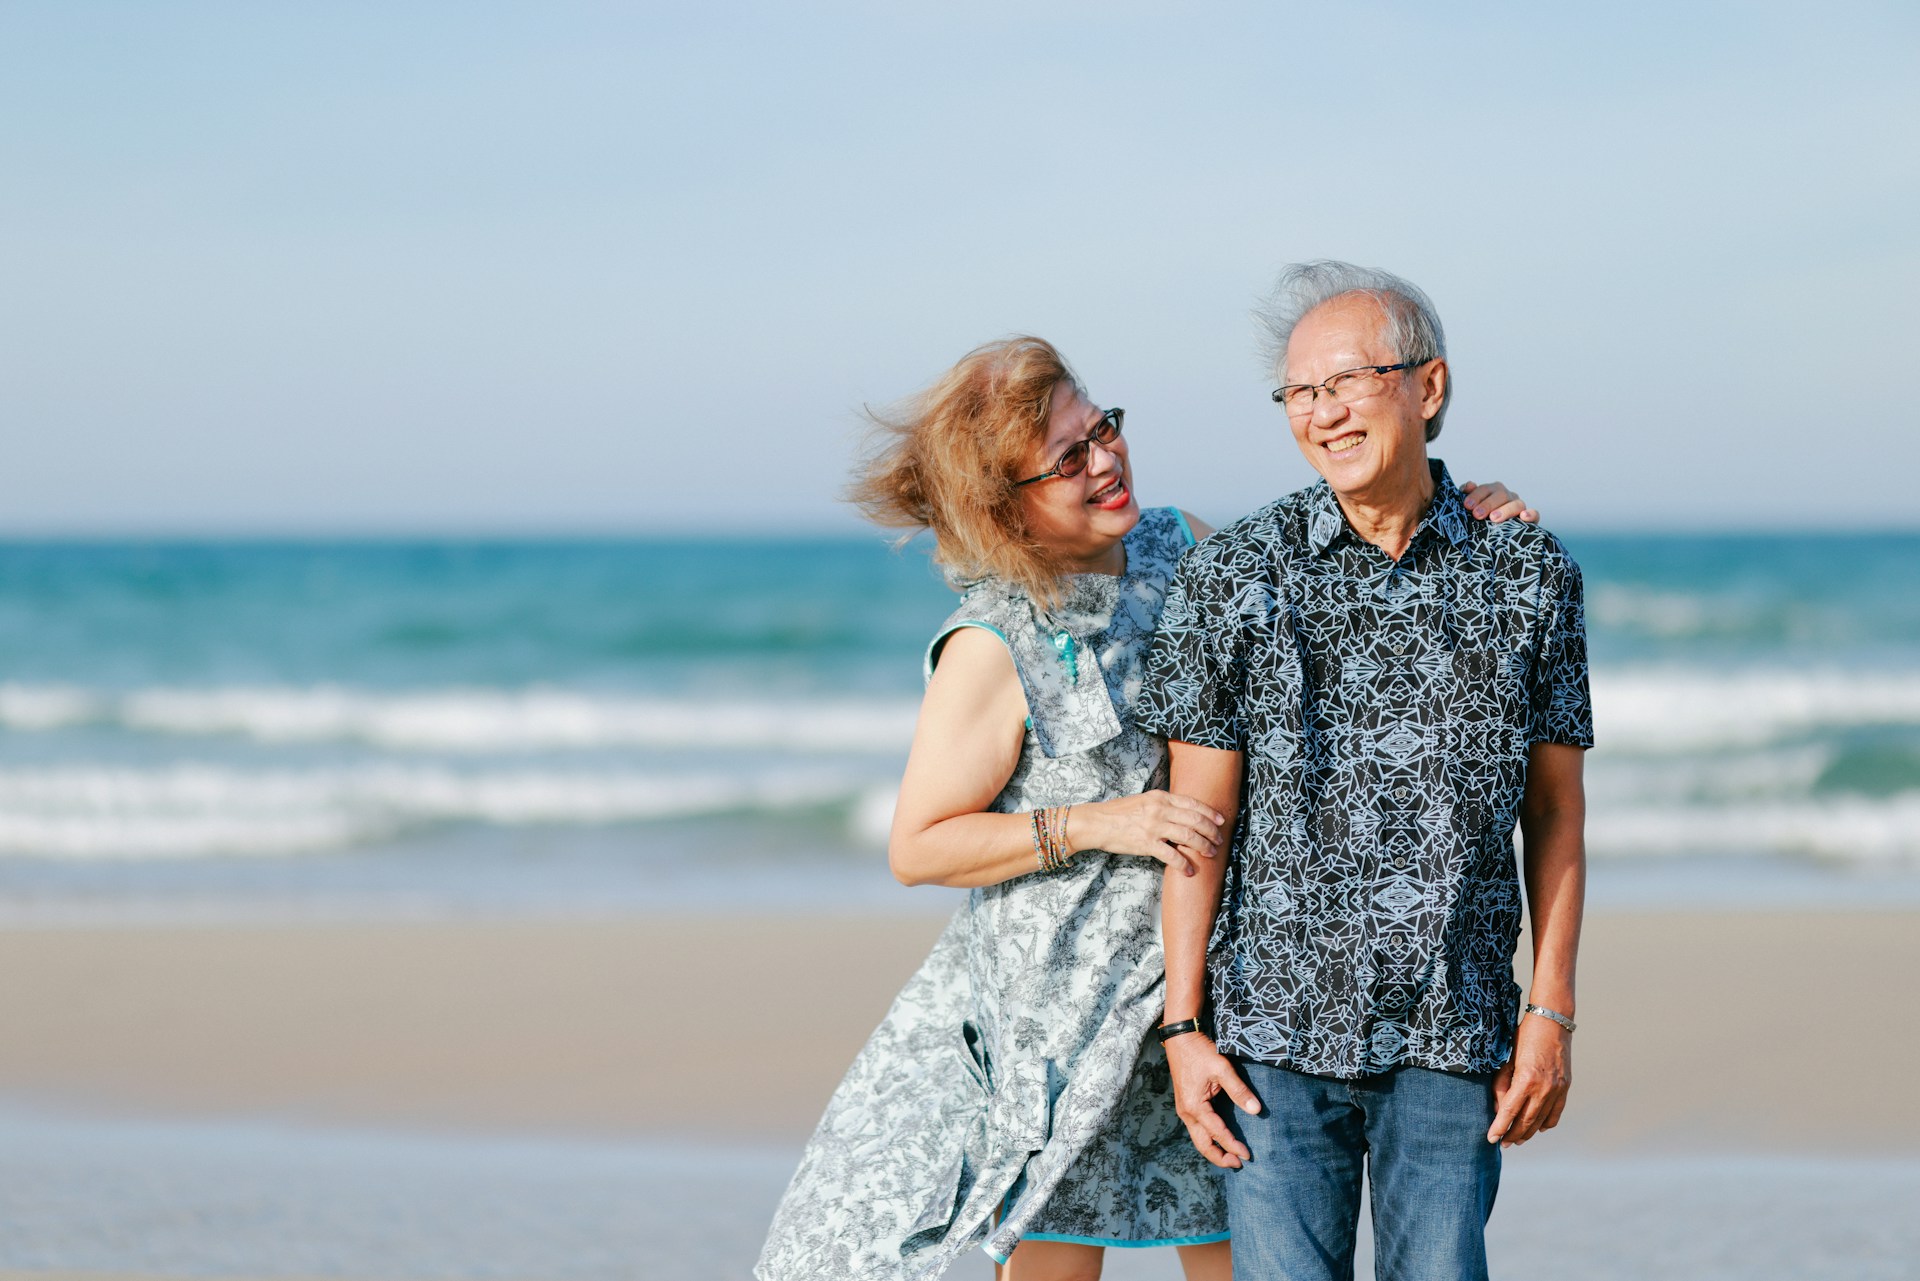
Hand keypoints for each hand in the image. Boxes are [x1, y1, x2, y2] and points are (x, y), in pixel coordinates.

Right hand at [1072, 791, 1224, 875]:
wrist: (1096, 822)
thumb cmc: (1118, 812)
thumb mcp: (1143, 800)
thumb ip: (1162, 804)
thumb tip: (1182, 813)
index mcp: (1160, 797)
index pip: (1193, 803)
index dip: (1210, 813)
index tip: (1220, 821)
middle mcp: (1160, 809)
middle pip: (1195, 819)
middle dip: (1211, 831)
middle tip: (1219, 840)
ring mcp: (1154, 826)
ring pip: (1188, 836)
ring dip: (1203, 846)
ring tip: (1211, 854)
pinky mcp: (1146, 843)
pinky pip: (1171, 855)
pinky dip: (1184, 864)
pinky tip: (1189, 870)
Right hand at [1165, 1033, 1260, 1167]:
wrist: (1180, 1038)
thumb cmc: (1200, 1052)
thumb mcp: (1221, 1068)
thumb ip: (1239, 1090)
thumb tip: (1256, 1110)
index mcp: (1195, 1106)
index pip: (1217, 1133)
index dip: (1233, 1145)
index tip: (1248, 1155)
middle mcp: (1187, 1112)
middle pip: (1202, 1144)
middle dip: (1220, 1157)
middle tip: (1238, 1165)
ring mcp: (1184, 1109)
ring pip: (1198, 1139)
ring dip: (1213, 1150)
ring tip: (1230, 1157)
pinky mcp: (1186, 1105)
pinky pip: (1196, 1129)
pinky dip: (1207, 1139)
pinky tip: (1218, 1140)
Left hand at [1458, 480, 1538, 523]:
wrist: (1494, 537)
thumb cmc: (1480, 520)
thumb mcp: (1472, 508)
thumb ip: (1469, 496)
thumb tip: (1467, 486)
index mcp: (1492, 491)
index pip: (1485, 489)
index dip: (1476, 495)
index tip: (1467, 506)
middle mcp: (1507, 497)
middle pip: (1501, 495)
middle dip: (1488, 504)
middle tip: (1477, 515)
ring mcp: (1519, 506)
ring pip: (1517, 504)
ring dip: (1505, 510)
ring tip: (1494, 519)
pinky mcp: (1530, 519)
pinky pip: (1535, 514)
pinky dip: (1531, 514)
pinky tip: (1524, 517)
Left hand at [1488, 1014, 1570, 1147]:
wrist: (1552, 1022)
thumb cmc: (1524, 1037)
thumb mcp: (1507, 1058)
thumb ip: (1501, 1084)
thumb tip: (1498, 1108)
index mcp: (1526, 1079)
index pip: (1509, 1111)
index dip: (1499, 1126)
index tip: (1491, 1138)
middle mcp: (1543, 1088)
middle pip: (1526, 1121)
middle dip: (1512, 1135)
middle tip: (1503, 1144)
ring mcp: (1557, 1090)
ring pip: (1541, 1121)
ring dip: (1528, 1133)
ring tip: (1516, 1140)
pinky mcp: (1565, 1088)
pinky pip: (1555, 1114)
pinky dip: (1546, 1124)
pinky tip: (1537, 1129)